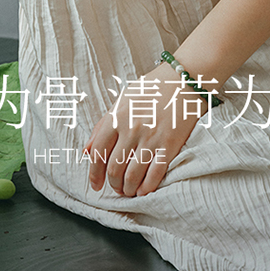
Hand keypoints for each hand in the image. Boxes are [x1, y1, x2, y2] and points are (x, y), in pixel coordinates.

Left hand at [83, 62, 210, 197]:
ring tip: (129, 190)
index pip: (99, 153)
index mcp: (117, 117)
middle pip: (114, 168)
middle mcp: (131, 129)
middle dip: (113, 184)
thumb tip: (86, 151)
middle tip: (116, 188)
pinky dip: (146, 188)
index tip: (96, 185)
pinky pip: (154, 175)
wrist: (183, 80)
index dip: (94, 174)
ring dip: (128, 189)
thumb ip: (102, 125)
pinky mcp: (169, 145)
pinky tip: (144, 190)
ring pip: (132, 176)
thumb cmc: (151, 89)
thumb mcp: (122, 100)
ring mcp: (150, 138)